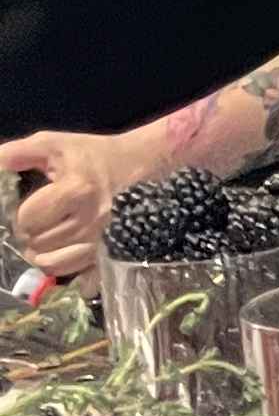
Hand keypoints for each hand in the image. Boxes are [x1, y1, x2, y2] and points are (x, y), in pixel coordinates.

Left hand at [0, 127, 146, 275]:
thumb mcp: (48, 144)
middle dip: (28, 232)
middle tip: (36, 218)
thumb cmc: (84, 154)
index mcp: (77, 189)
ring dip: (39, 249)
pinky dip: (55, 263)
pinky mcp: (104, 250)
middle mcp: (92, 217)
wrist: (128, 164)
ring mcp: (100, 237)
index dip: (19, 213)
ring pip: (50, 261)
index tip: (27, 203)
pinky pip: (69, 271)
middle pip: (37, 242)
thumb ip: (13, 155)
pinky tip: (55, 249)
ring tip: (44, 232)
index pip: (28, 219)